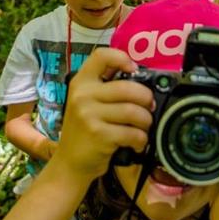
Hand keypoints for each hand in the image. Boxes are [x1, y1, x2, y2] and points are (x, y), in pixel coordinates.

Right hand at [51, 48, 153, 183]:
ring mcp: (89, 115)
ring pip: (134, 111)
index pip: (101, 56)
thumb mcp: (86, 103)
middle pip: (128, 87)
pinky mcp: (99, 135)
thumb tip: (141, 80)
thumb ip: (106, 89)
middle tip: (149, 108)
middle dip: (146, 99)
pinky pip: (133, 133)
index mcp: (80, 82)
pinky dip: (140, 140)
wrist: (70, 163)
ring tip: (142, 128)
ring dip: (146, 122)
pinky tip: (136, 143)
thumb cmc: (85, 131)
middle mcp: (82, 95)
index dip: (122, 58)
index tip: (133, 69)